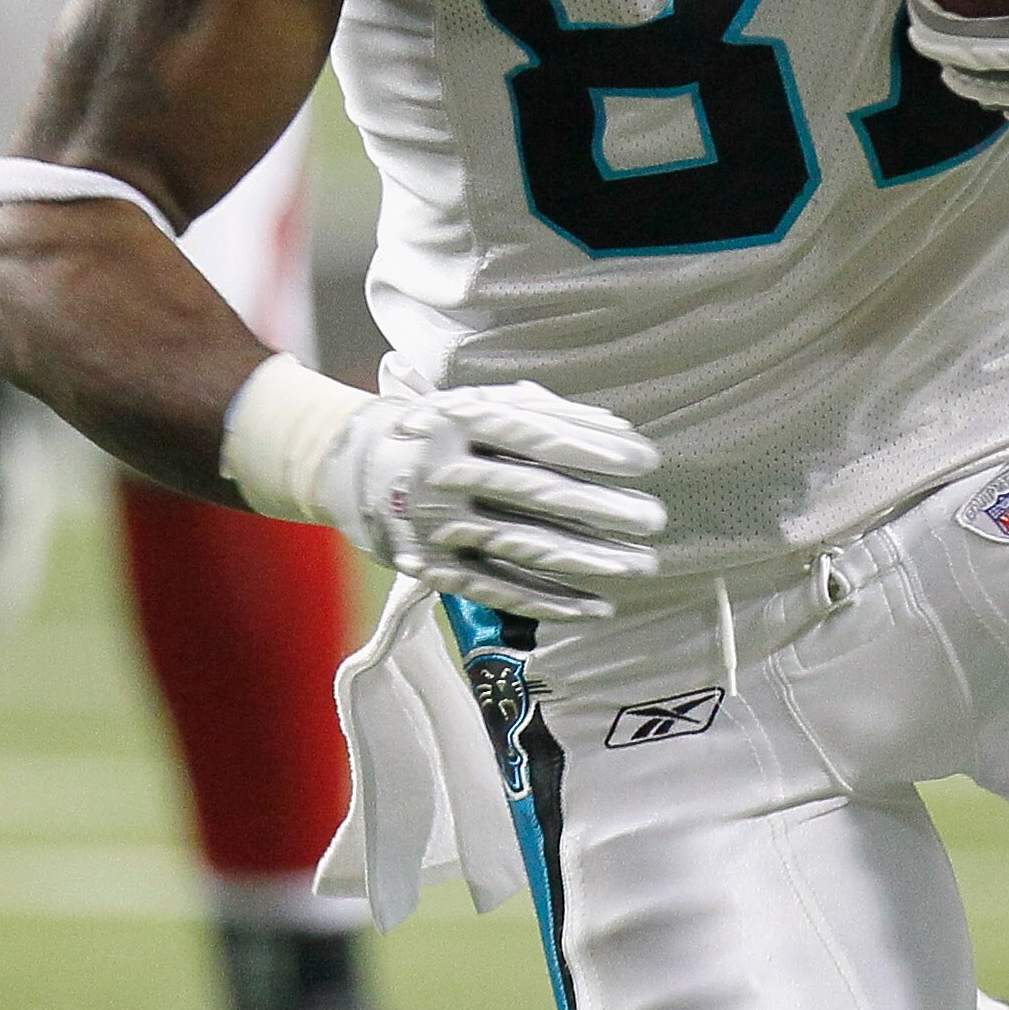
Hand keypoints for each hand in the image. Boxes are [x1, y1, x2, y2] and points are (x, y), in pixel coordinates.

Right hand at [320, 380, 665, 621]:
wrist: (355, 466)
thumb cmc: (443, 428)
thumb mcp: (483, 404)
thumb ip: (547, 413)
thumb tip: (616, 427)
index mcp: (462, 422)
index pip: (539, 437)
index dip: (594, 449)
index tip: (646, 461)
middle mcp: (448, 474)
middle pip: (536, 495)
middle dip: (601, 508)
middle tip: (653, 518)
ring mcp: (439, 525)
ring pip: (522, 547)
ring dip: (587, 559)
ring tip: (638, 564)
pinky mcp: (436, 568)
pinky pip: (499, 589)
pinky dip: (550, 601)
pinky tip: (595, 605)